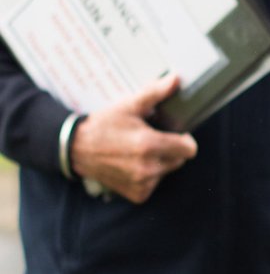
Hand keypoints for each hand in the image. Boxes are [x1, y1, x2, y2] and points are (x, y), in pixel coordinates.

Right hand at [69, 73, 197, 202]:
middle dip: (171, 149)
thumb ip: (155, 93)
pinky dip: (148, 176)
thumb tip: (175, 79)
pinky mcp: (137, 194)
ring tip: (139, 152)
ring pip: (167, 171)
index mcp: (149, 145)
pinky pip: (155, 183)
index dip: (185, 140)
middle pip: (180, 160)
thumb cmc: (104, 125)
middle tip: (152, 140)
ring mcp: (142, 183)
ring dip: (160, 163)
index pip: (189, 149)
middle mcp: (148, 168)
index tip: (175, 134)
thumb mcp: (129, 106)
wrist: (76, 149)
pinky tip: (132, 164)